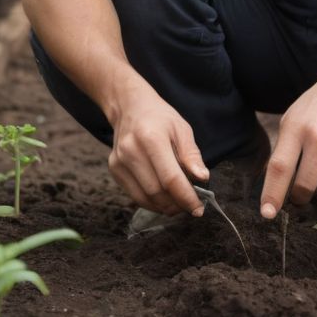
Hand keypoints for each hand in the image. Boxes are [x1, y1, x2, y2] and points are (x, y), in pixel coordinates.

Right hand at [105, 72, 209, 216]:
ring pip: (144, 198)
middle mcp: (131, 152)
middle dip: (177, 205)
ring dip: (164, 207)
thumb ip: (191, 155)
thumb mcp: (182, 129)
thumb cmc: (160, 117)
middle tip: (191, 207)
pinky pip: (134, 195)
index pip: (171, 179)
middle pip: (157, 191)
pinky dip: (151, 202)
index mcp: (151, 138)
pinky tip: (164, 200)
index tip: (199, 209)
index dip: (186, 197)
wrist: (130, 107)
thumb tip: (203, 178)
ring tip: (179, 205)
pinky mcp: (113, 169)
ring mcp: (119, 162)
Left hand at [260, 57, 316, 218]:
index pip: (280, 167)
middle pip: (303, 187)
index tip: (267, 213)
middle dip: (296, 197)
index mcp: (296, 126)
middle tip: (294, 194)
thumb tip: (275, 185)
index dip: (272, 193)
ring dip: (315, 186)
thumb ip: (284, 148)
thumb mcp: (294, 117)